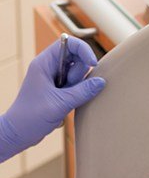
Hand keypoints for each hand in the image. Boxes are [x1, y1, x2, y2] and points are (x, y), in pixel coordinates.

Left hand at [0, 36, 105, 161]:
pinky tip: (70, 103)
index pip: (68, 44)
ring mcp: (54, 79)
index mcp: (44, 63)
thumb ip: (83, 91)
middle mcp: (49, 68)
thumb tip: (101, 82)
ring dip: (79, 86)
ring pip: (78, 74)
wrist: (19, 133)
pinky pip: (76, 85)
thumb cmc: (30, 117)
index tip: (93, 64)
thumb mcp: (60, 103)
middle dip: (80, 74)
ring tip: (67, 99)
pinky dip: (78, 93)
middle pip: (76, 59)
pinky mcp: (59, 90)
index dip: (84, 50)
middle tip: (70, 89)